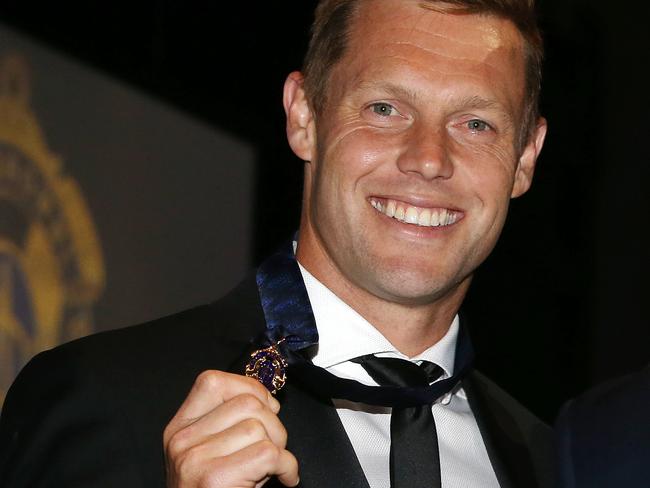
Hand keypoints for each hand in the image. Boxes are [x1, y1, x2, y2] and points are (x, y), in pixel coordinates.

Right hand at [164, 370, 298, 486]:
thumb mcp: (212, 452)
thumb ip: (229, 423)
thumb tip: (268, 399)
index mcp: (179, 428)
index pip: (214, 382)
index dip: (250, 389)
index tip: (267, 410)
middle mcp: (181, 440)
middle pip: (247, 403)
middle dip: (273, 423)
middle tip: (273, 448)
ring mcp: (194, 459)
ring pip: (259, 427)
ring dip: (280, 447)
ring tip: (272, 467)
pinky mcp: (214, 479)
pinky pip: (269, 454)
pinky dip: (288, 467)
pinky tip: (285, 478)